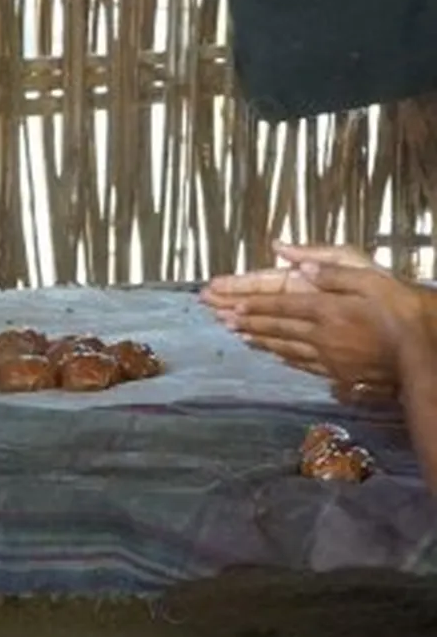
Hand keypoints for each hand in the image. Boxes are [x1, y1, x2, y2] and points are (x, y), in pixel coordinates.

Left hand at [205, 247, 427, 392]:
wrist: (421, 354)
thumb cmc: (402, 311)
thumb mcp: (371, 280)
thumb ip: (332, 272)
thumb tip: (296, 264)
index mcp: (326, 310)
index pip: (281, 306)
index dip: (254, 306)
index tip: (230, 305)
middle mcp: (320, 335)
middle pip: (275, 328)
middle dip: (245, 323)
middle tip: (220, 320)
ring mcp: (328, 356)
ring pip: (284, 347)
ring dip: (258, 340)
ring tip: (238, 336)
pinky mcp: (338, 372)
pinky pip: (302, 364)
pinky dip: (283, 357)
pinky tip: (274, 356)